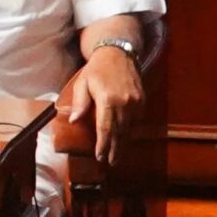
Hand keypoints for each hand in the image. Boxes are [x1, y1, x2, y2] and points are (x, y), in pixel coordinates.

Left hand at [63, 45, 144, 164]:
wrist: (118, 53)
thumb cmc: (97, 69)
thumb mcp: (82, 83)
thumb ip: (80, 103)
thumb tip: (74, 121)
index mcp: (108, 99)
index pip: (105, 128)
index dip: (103, 145)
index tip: (100, 157)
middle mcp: (125, 103)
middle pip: (119, 132)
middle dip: (115, 149)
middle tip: (111, 163)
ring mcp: (136, 102)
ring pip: (129, 128)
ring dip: (123, 142)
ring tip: (117, 155)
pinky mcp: (142, 101)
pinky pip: (136, 120)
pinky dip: (129, 130)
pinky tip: (124, 138)